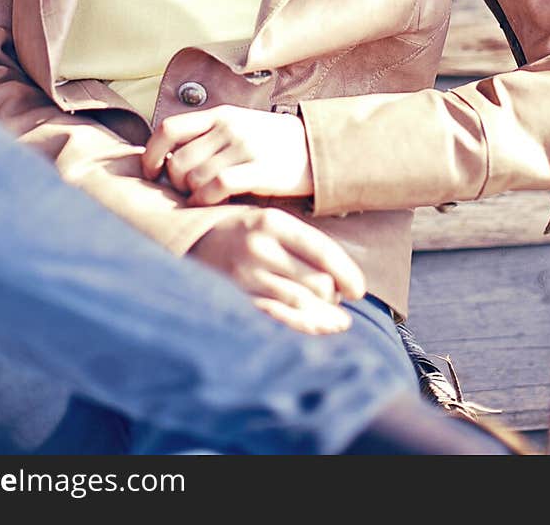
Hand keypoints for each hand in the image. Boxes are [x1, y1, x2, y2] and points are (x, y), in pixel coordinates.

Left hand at [142, 105, 313, 205]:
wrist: (316, 148)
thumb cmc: (271, 143)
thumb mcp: (238, 126)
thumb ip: (207, 136)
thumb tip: (167, 160)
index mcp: (220, 114)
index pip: (169, 128)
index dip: (151, 154)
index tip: (151, 172)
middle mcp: (229, 127)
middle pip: (179, 160)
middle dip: (174, 182)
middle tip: (185, 192)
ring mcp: (244, 147)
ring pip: (194, 176)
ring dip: (191, 194)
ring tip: (202, 198)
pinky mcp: (259, 169)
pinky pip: (217, 186)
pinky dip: (205, 200)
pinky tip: (210, 204)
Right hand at [188, 206, 365, 334]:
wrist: (190, 241)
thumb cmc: (242, 231)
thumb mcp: (270, 222)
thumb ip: (302, 243)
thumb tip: (343, 281)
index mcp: (272, 222)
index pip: (322, 250)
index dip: (347, 273)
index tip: (359, 289)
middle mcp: (259, 248)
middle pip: (316, 281)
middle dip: (333, 295)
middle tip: (337, 298)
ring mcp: (245, 276)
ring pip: (300, 303)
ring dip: (322, 313)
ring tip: (332, 316)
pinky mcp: (235, 299)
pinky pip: (278, 319)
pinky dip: (303, 325)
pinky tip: (318, 327)